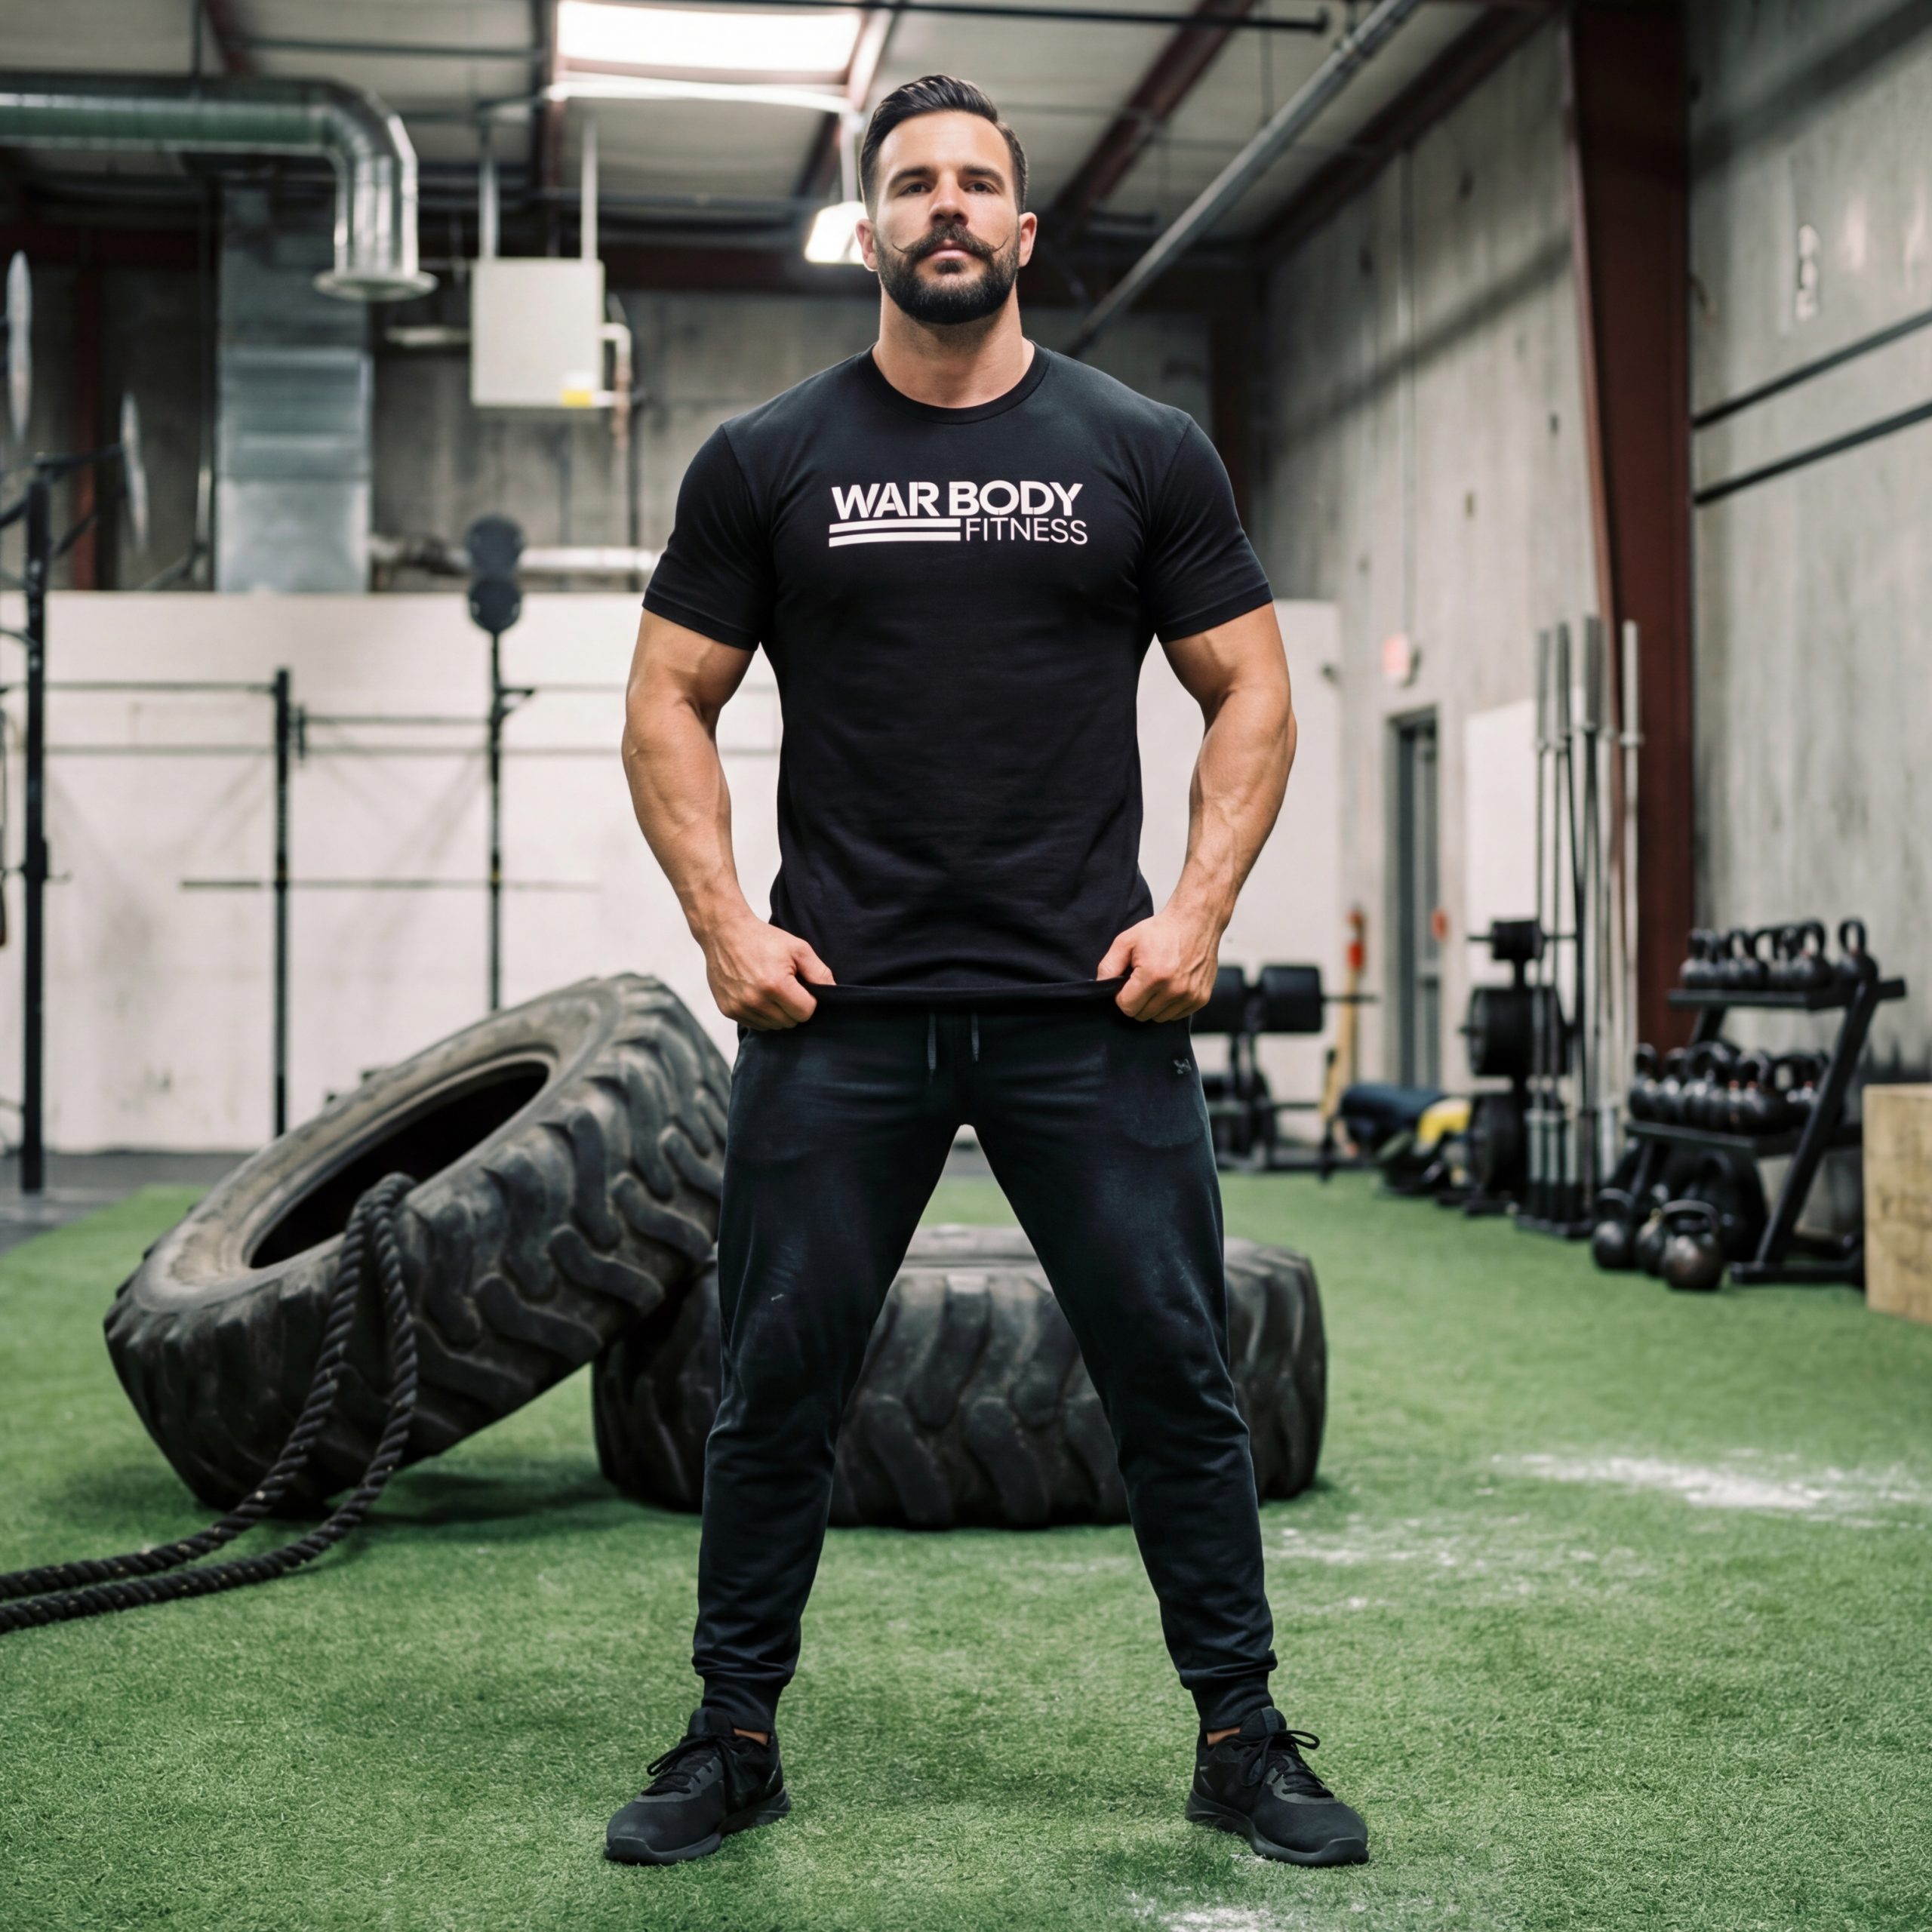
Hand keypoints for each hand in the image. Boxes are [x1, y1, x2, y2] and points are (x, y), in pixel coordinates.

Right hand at [704, 913, 833, 1028]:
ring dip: (777, 1013)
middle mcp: (755, 1000)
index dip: (809, 1001)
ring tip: (771, 989)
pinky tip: (758, 994)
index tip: (802, 987)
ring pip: (773, 1026)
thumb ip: (820, 973)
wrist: (725, 932)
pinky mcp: (728, 1010)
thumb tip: (835, 993)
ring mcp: (740, 1007)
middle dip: (793, 1008)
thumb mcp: (798, 948)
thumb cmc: (763, 938)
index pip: (805, 1013)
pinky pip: (755, 1025)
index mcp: (775, 985)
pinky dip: (761, 1014)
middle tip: (786, 986)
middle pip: (790, 1022)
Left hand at [1098, 906, 1222, 1021]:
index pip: (1127, 1007)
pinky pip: (1177, 1015)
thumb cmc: (1162, 930)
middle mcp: (1173, 989)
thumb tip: (1099, 986)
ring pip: (1159, 1018)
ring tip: (1158, 982)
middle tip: (1142, 980)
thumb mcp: (1127, 941)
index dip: (1122, 996)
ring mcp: (1190, 995)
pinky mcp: (1201, 998)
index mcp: (1153, 976)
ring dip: (1154, 1005)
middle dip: (1137, 1001)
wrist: (1196, 921)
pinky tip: (1171, 986)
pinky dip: (1170, 1005)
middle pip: (1142, 1015)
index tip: (1127, 983)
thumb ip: (1109, 965)